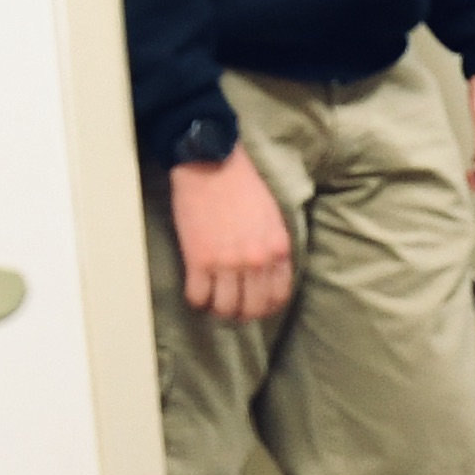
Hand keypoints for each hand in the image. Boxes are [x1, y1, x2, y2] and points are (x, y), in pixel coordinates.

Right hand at [169, 149, 291, 320]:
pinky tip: (196, 289)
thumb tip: (267, 274)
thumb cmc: (241, 184)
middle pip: (252, 309)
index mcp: (278, 249)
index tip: (254, 303)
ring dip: (217, 309)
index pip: (278, 296)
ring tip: (212, 298)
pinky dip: (196, 299)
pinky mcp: (198, 260)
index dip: (265, 307)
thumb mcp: (272, 217)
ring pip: (225, 309)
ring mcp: (227, 263)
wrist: (211, 161)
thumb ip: (273, 248)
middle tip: (230, 306)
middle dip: (241, 313)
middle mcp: (256, 261)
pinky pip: (198, 297)